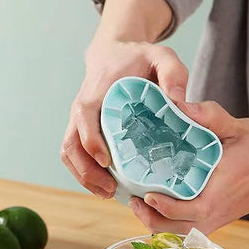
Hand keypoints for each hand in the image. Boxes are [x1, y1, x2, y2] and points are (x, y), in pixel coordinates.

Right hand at [61, 33, 187, 198]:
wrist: (116, 55)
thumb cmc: (139, 59)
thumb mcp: (161, 55)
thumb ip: (173, 71)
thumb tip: (179, 102)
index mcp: (96, 92)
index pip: (84, 118)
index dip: (91, 141)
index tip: (107, 162)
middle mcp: (81, 110)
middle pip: (71, 144)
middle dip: (86, 171)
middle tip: (111, 190)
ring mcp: (79, 123)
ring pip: (69, 154)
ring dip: (84, 177)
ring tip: (108, 194)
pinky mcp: (82, 132)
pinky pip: (75, 156)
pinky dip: (85, 174)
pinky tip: (104, 187)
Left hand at [129, 100, 248, 233]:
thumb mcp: (238, 126)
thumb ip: (207, 116)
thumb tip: (176, 104)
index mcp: (219, 192)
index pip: (181, 211)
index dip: (157, 206)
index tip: (142, 192)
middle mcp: (218, 212)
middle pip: (175, 231)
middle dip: (150, 220)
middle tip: (134, 201)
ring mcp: (221, 218)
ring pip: (183, 234)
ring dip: (160, 224)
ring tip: (145, 205)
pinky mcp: (224, 217)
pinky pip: (193, 229)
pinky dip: (174, 224)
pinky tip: (166, 206)